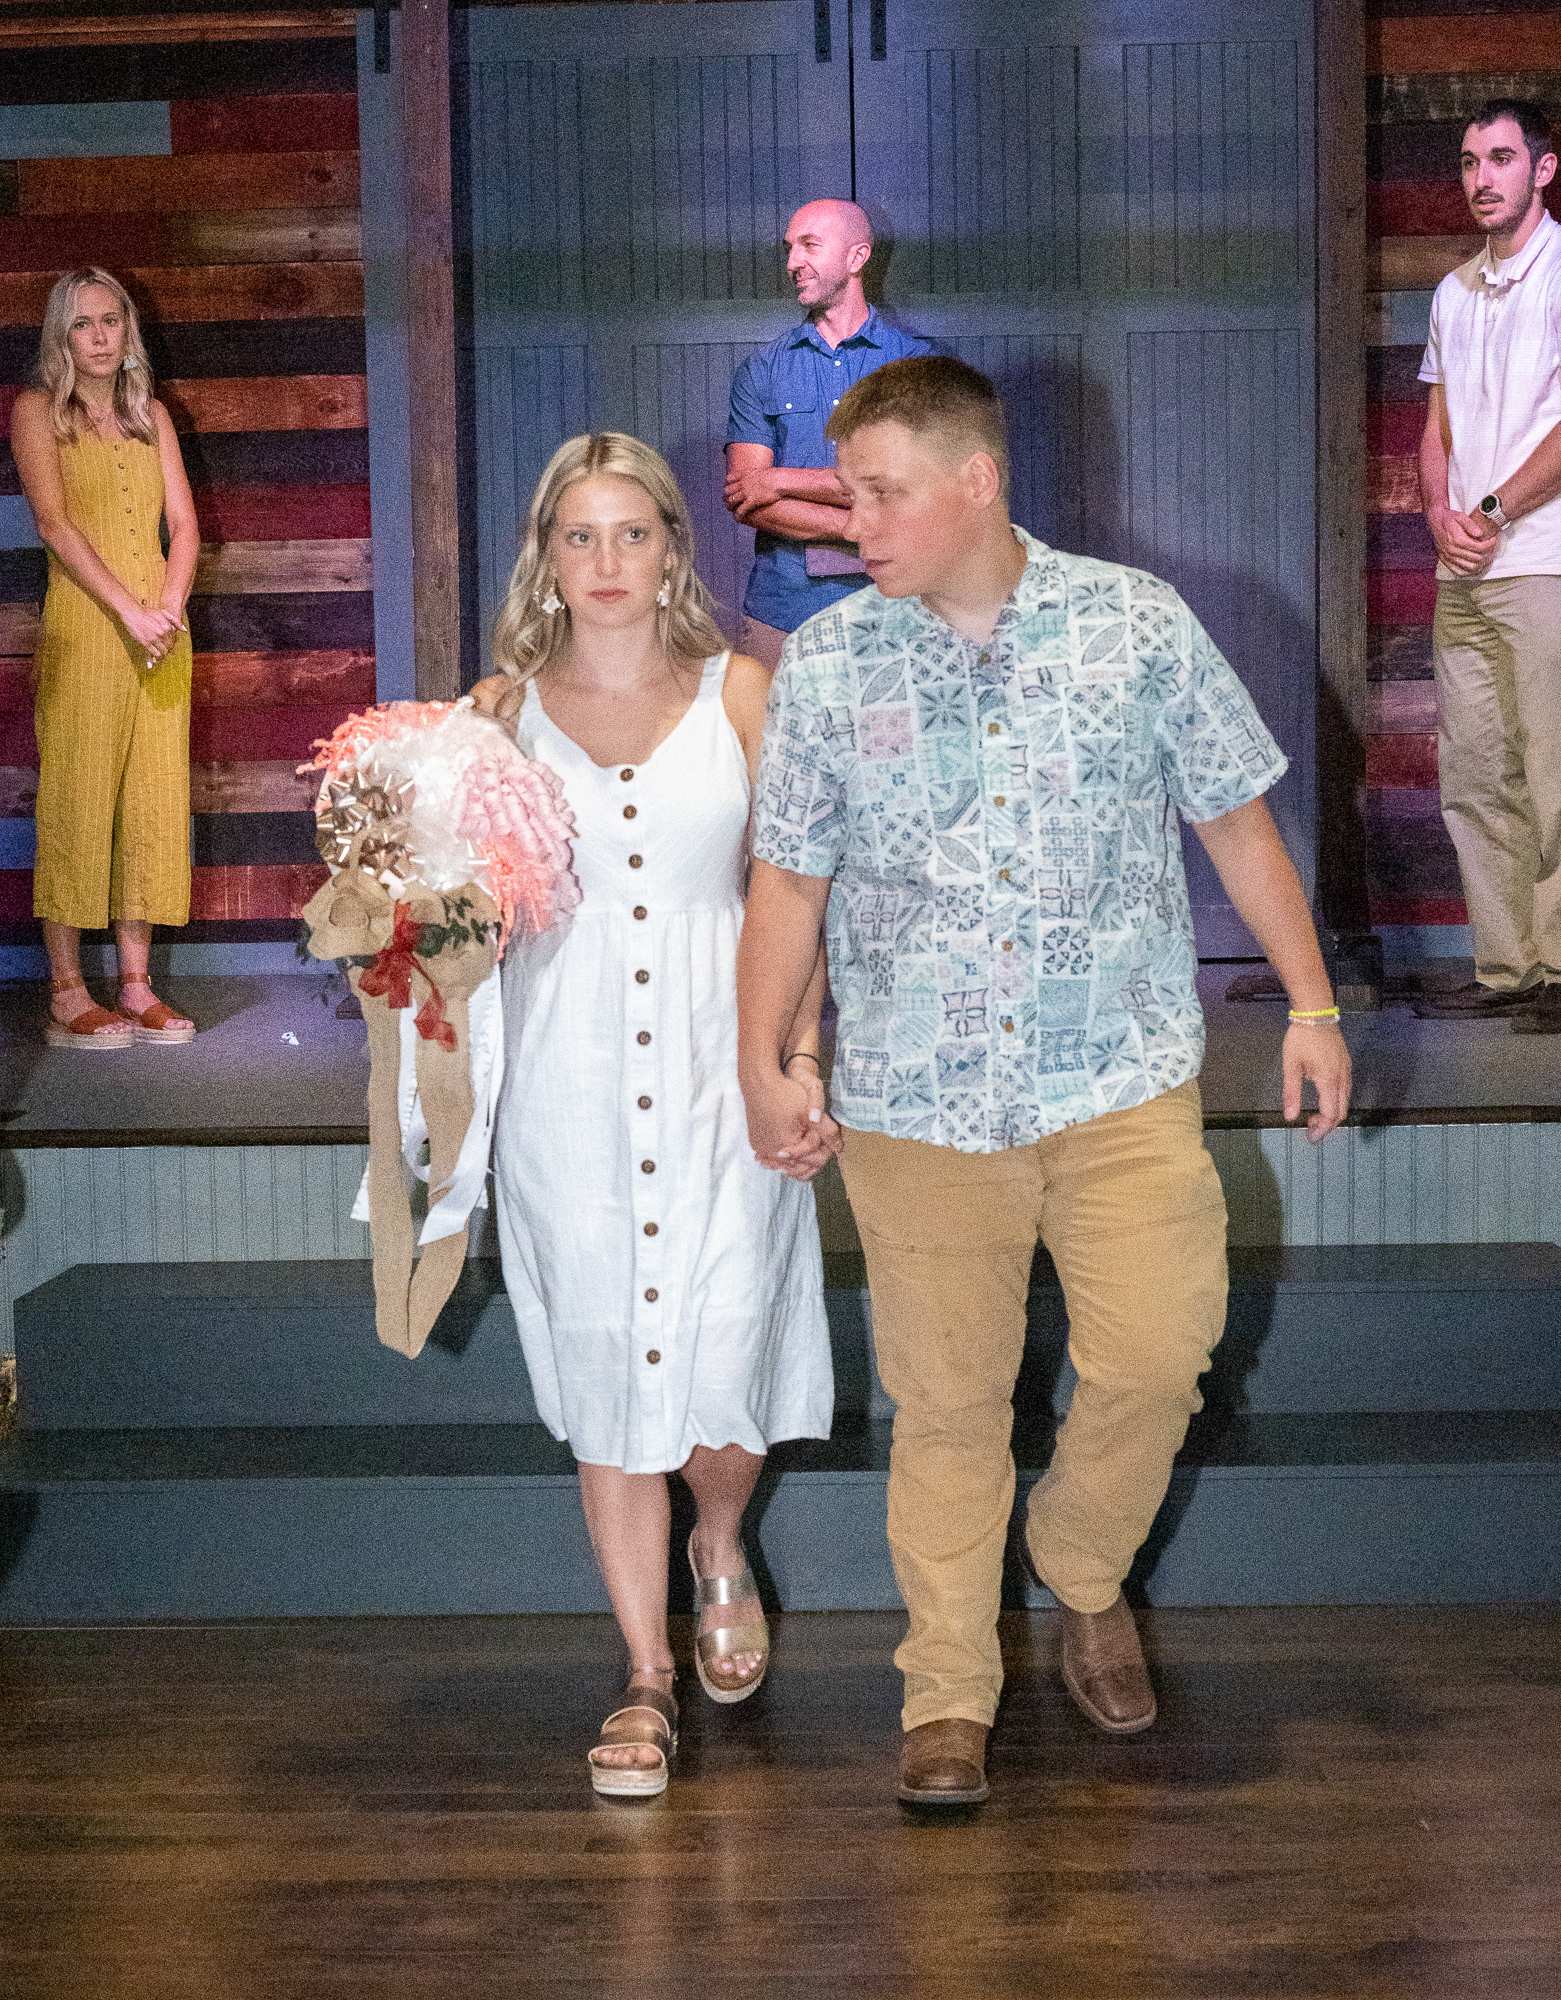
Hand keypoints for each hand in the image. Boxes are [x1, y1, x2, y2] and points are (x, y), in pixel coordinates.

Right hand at [122, 602, 183, 660]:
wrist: (133, 614)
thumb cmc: (148, 614)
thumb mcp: (163, 613)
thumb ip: (175, 620)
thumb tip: (184, 630)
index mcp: (167, 626)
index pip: (175, 639)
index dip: (172, 642)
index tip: (168, 642)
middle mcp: (162, 633)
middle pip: (170, 646)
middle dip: (168, 649)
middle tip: (164, 648)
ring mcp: (154, 638)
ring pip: (164, 651)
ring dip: (163, 654)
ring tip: (161, 655)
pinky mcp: (146, 643)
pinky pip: (155, 653)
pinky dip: (156, 657)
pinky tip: (155, 659)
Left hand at [724, 461, 784, 520]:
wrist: (780, 480)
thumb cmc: (775, 476)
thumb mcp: (762, 471)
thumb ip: (756, 475)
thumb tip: (759, 476)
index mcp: (745, 475)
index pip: (729, 478)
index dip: (727, 484)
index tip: (729, 488)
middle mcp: (743, 483)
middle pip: (728, 490)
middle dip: (726, 496)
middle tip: (727, 500)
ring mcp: (746, 492)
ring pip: (732, 500)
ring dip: (730, 506)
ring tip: (731, 510)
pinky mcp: (752, 501)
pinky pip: (741, 509)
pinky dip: (738, 514)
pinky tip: (737, 518)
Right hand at [744, 1065, 841, 1180]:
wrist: (761, 1083)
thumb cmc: (786, 1094)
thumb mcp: (812, 1112)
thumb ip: (827, 1132)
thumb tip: (839, 1148)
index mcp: (788, 1146)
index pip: (814, 1160)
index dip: (825, 1150)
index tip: (830, 1143)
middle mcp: (772, 1153)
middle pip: (801, 1166)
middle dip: (813, 1156)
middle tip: (823, 1146)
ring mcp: (762, 1149)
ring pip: (787, 1165)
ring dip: (799, 1159)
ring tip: (810, 1150)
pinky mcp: (757, 1143)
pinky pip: (773, 1158)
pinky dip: (785, 1155)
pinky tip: (793, 1148)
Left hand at [1282, 1023, 1351, 1142]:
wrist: (1316, 1015)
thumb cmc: (1301, 1039)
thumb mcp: (1291, 1067)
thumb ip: (1291, 1094)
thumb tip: (1289, 1116)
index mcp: (1329, 1081)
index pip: (1330, 1114)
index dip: (1321, 1129)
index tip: (1310, 1137)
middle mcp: (1342, 1078)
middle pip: (1341, 1112)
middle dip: (1327, 1126)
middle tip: (1310, 1131)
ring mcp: (1347, 1071)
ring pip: (1345, 1102)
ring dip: (1331, 1114)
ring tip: (1314, 1118)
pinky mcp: (1346, 1066)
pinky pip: (1345, 1090)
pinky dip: (1336, 1102)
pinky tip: (1322, 1101)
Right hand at [1427, 502, 1499, 576]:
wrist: (1435, 522)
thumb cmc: (1449, 518)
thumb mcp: (1460, 516)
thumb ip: (1470, 524)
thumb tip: (1480, 534)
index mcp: (1457, 540)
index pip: (1479, 548)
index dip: (1490, 545)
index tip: (1494, 540)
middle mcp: (1452, 551)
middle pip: (1477, 559)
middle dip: (1489, 554)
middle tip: (1493, 548)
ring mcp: (1448, 558)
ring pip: (1470, 568)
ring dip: (1482, 564)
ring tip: (1488, 557)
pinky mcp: (1446, 562)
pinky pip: (1460, 572)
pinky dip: (1471, 571)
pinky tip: (1477, 565)